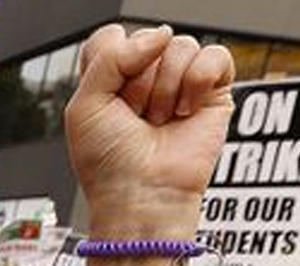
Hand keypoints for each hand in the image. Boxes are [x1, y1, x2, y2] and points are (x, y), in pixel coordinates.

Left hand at [64, 25, 234, 235]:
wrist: (141, 195)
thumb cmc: (109, 163)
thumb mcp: (84, 105)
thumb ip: (109, 56)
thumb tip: (162, 35)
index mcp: (111, 77)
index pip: (113, 37)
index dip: (112, 61)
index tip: (110, 96)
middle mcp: (146, 76)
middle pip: (147, 40)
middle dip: (137, 82)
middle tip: (135, 117)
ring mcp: (181, 82)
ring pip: (180, 46)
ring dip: (164, 89)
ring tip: (159, 120)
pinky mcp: (213, 92)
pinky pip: (215, 55)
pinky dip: (198, 82)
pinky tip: (185, 112)